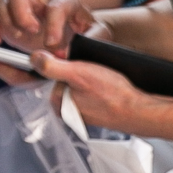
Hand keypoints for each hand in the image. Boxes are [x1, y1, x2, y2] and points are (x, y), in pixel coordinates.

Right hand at [0, 0, 95, 56]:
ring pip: (3, 1)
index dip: (54, 23)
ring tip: (17, 40)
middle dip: (21, 14)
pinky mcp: (9, 21)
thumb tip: (66, 50)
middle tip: (30, 33)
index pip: (58, 3)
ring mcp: (22, 9)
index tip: (52, 45)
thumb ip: (93, 39)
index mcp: (67, 1)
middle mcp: (41, 0)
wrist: (77, 41)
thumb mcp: (97, 36)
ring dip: (5, 21)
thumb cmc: (86, 36)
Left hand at [37, 52, 172, 143]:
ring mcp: (85, 113)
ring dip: (93, 76)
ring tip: (105, 76)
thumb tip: (33, 58)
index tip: (79, 62)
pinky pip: (95, 94)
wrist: (139, 111)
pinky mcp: (99, 113)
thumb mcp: (77, 73)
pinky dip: (102, 86)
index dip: (65, 64)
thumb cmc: (111, 94)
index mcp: (59, 104)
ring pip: (83, 86)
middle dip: (80, 70)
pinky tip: (111, 83)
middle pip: (68, 80)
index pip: (53, 75)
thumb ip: (52, 67)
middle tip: (96, 70)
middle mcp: (69, 112)